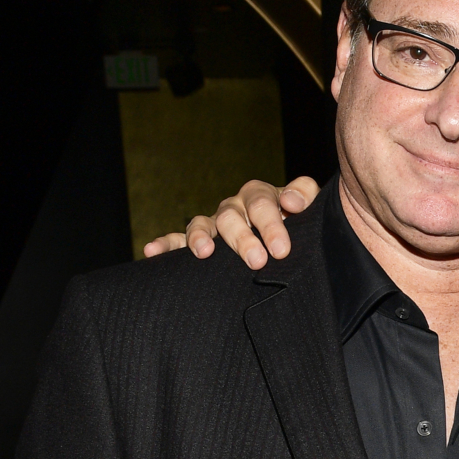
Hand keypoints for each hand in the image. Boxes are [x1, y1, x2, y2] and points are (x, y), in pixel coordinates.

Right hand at [141, 176, 322, 268]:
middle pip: (232, 216)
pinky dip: (165, 244)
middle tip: (257, 261)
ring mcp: (214, 224)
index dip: (271, 224)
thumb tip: (292, 201)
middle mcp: (234, 207)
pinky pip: (176, 240)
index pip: (262, 203)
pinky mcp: (196, 241)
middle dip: (243, 239)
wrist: (283, 242)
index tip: (281, 249)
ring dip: (201, 237)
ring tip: (204, 253)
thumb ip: (305, 196)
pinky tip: (151, 251)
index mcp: (260, 197)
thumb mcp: (306, 210)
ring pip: (203, 224)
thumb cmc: (296, 224)